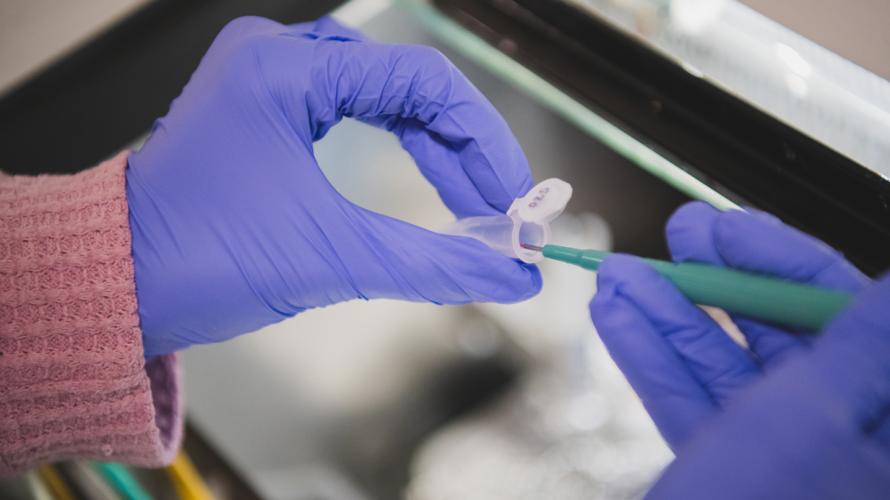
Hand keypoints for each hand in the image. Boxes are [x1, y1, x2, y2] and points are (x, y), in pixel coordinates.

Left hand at [127, 17, 540, 357]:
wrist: (118, 284)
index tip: (517, 196)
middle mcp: (275, 56)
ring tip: (474, 203)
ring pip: (385, 96)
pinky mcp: (265, 106)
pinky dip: (397, 146)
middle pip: (408, 86)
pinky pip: (354, 110)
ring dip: (434, 150)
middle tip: (502, 210)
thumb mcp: (333, 258)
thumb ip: (436, 264)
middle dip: (462, 152)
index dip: (484, 141)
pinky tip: (427, 177)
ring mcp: (267, 77)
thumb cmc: (200, 259)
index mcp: (285, 71)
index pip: (424, 81)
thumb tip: (511, 274)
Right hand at [590, 201, 889, 497]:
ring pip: (726, 364)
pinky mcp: (730, 467)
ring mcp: (781, 452)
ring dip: (668, 315)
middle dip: (718, 282)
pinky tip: (616, 318)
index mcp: (879, 417)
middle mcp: (841, 432)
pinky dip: (652, 359)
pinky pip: (692, 401)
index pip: (844, 312)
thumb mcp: (815, 416)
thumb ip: (862, 341)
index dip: (783, 261)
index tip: (726, 228)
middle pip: (781, 332)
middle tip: (676, 237)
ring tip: (620, 273)